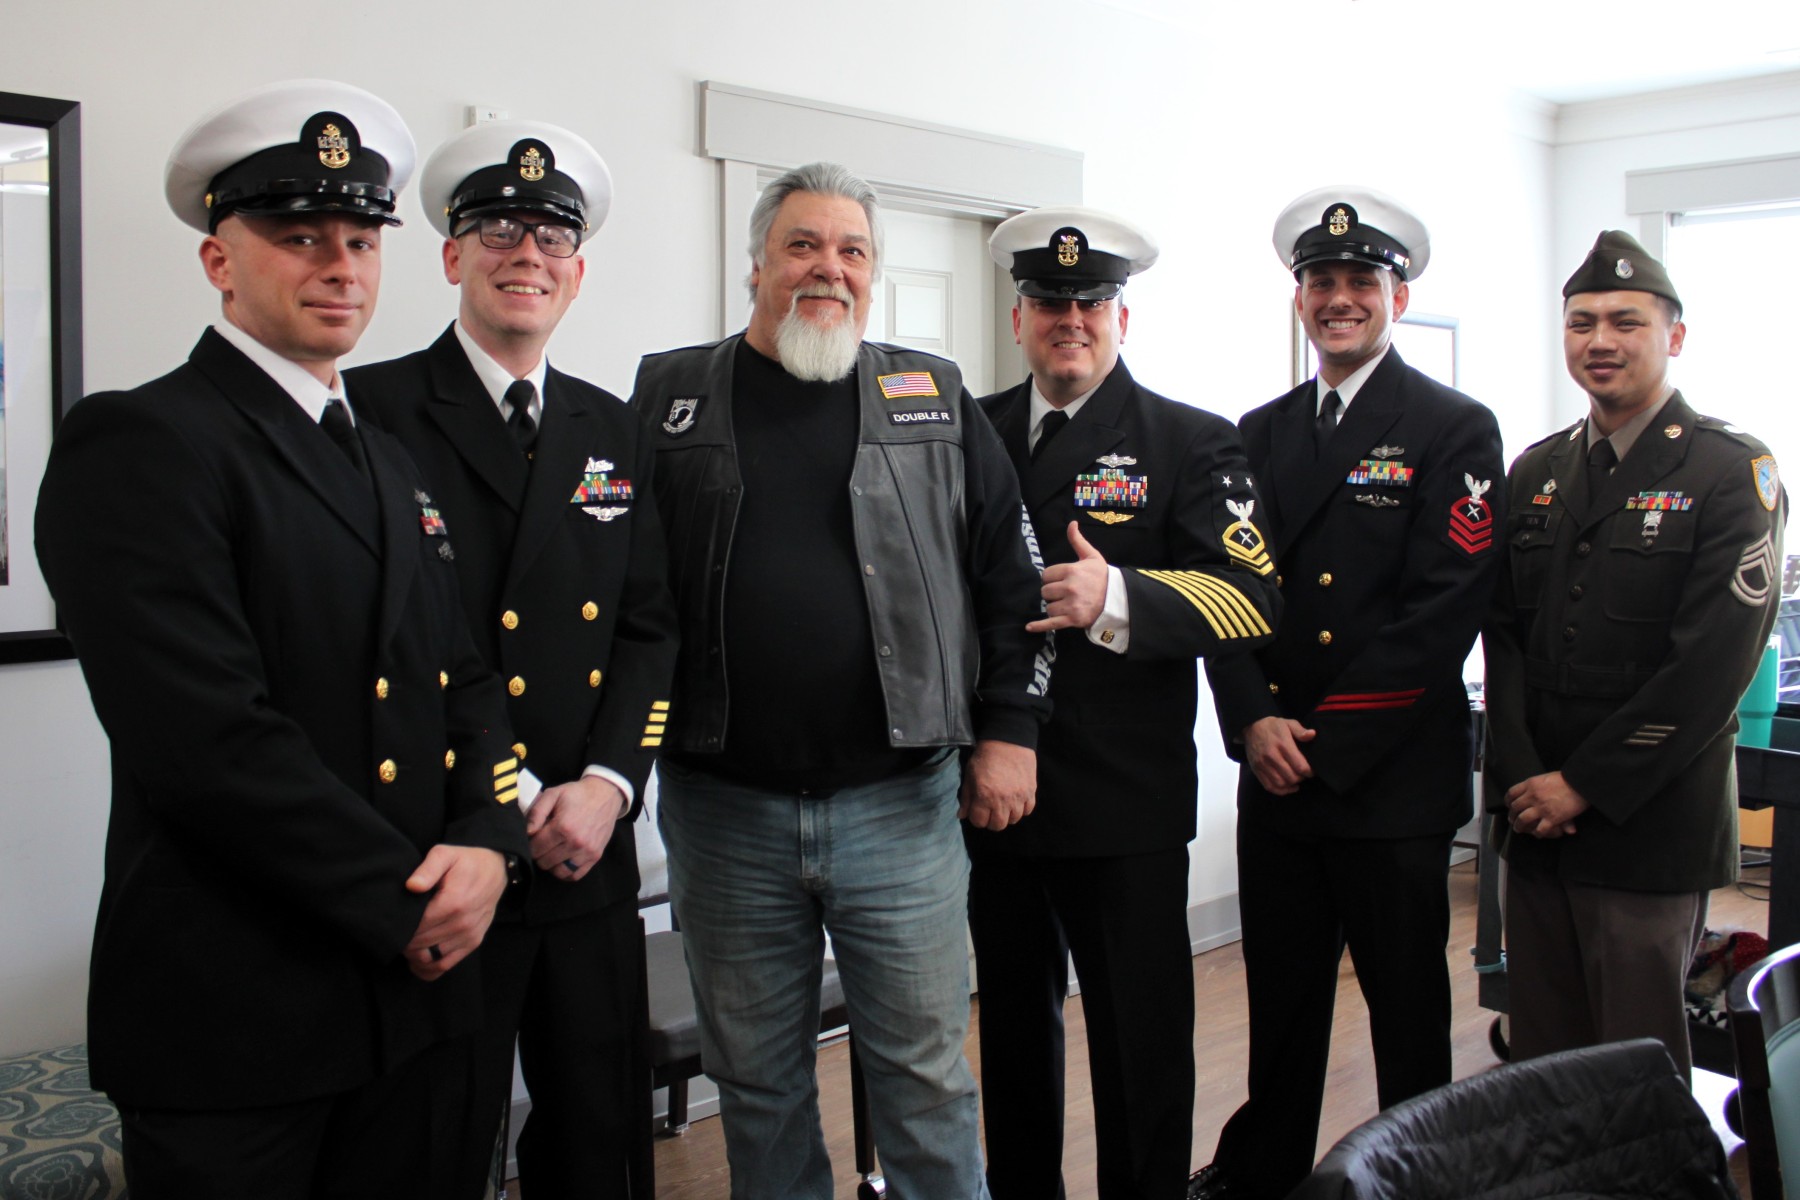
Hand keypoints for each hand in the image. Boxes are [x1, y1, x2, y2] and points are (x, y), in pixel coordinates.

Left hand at [403, 845, 507, 980]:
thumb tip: (412, 886)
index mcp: (454, 903)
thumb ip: (427, 869)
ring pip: (431, 959)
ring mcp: (469, 936)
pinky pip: (445, 966)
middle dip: (404, 941)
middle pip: (421, 944)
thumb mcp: (445, 854)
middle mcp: (463, 923)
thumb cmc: (465, 862)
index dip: (400, 928)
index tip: (392, 922)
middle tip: (396, 931)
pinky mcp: (473, 943)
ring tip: (406, 941)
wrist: (496, 870)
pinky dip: (428, 968)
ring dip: (414, 954)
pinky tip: (418, 960)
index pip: (417, 927)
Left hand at [527, 776, 628, 881]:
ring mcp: (587, 851)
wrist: (605, 794)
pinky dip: (566, 872)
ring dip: (551, 864)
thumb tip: (527, 833)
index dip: (530, 844)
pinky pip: (575, 875)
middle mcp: (575, 842)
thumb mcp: (553, 794)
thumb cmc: (577, 794)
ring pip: (559, 871)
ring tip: (552, 852)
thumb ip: (537, 813)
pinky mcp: (595, 856)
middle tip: (542, 844)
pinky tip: (562, 861)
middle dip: (539, 854)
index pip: (536, 848)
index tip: (533, 839)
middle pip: (545, 862)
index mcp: (562, 827)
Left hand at [958, 739, 1036, 830]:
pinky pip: (1027, 810)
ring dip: (1006, 815)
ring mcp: (1018, 797)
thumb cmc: (985, 757)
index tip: (977, 810)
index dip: (976, 817)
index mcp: (984, 796)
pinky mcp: (1030, 792)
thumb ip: (966, 797)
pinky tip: (1015, 801)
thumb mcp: (969, 775)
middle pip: (997, 825)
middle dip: (991, 821)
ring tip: (1003, 805)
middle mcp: (1002, 800)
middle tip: (989, 810)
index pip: (979, 822)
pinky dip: (1021, 809)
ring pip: (1013, 820)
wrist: (1008, 740)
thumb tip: (962, 815)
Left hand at [1026, 521, 1109, 632]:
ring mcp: (1071, 604)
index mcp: (1071, 571)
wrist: (1117, 598)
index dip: (1051, 578)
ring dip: (1054, 606)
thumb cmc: (1102, 576)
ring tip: (1066, 604)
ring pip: (1048, 606)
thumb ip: (1077, 540)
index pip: (1046, 575)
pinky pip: (1051, 623)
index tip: (1060, 580)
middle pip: (1045, 591)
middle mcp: (1070, 587)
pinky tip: (1029, 627)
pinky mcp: (1072, 619)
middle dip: (1052, 592)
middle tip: (1064, 593)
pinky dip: (1040, 626)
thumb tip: (1072, 523)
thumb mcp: (1091, 556)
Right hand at [1244, 716, 1315, 795]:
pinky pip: (1269, 786)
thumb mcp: (1288, 723)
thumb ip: (1300, 731)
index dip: (1309, 772)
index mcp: (1282, 744)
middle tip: (1304, 774)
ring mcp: (1262, 764)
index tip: (1312, 771)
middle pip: (1291, 777)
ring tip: (1296, 780)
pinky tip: (1288, 787)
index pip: (1300, 766)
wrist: (1251, 727)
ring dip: (1291, 785)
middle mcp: (1271, 756)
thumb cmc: (1273, 726)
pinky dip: (1280, 791)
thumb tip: (1312, 735)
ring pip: (1281, 783)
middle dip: (1301, 778)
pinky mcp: (1256, 769)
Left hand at [1505, 771, 1586, 837]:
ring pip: (1522, 819)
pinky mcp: (1552, 818)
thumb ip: (1536, 785)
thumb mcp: (1547, 778)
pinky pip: (1539, 829)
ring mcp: (1541, 808)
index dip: (1508, 801)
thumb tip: (1530, 791)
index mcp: (1531, 784)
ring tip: (1518, 829)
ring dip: (1519, 826)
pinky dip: (1537, 833)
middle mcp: (1533, 796)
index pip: (1512, 793)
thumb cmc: (1567, 778)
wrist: (1581, 783)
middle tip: (1512, 820)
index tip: (1509, 805)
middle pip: (1515, 807)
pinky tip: (1537, 833)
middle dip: (1512, 815)